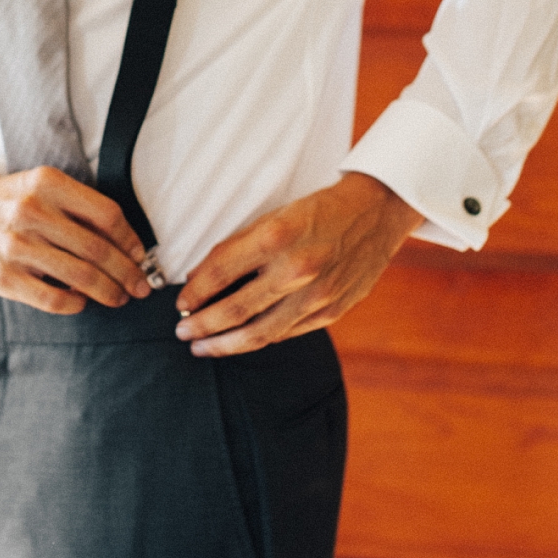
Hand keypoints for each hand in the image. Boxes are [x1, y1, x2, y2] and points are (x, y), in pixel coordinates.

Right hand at [0, 162, 151, 313]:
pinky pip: (55, 300)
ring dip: (109, 292)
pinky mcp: (3, 277)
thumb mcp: (45, 186)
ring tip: (119, 297)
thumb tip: (127, 247)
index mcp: (47, 183)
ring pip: (81, 277)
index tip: (140, 255)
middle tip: (141, 285)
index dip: (131, 239)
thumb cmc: (13, 200)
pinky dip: (77, 304)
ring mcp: (15, 246)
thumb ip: (82, 209)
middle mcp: (30, 212)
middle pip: (97, 249)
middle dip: (127, 273)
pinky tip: (83, 300)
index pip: (106, 214)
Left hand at [174, 172, 422, 356]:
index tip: (180, 303)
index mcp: (276, 236)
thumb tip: (200, 276)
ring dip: (224, 344)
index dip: (195, 292)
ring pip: (260, 333)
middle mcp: (296, 269)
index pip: (220, 272)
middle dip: (202, 326)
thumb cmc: (319, 211)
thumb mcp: (275, 215)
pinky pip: (286, 333)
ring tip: (203, 346)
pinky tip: (241, 340)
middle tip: (183, 331)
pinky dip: (259, 339)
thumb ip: (238, 246)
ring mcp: (316, 295)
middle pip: (235, 310)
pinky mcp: (332, 311)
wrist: (376, 214)